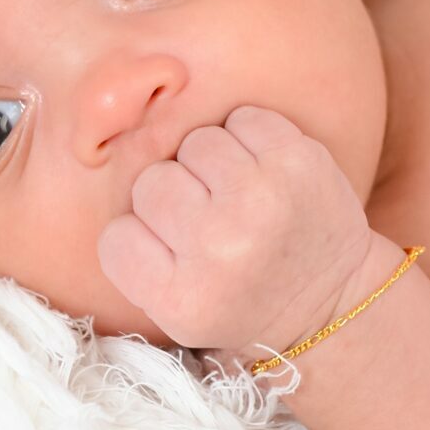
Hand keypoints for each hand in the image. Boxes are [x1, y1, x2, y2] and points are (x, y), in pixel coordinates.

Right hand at [96, 104, 382, 365]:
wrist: (330, 298)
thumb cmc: (242, 299)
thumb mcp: (175, 310)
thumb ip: (134, 258)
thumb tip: (100, 154)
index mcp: (183, 298)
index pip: (116, 236)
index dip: (142, 238)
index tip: (175, 254)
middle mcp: (221, 248)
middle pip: (151, 182)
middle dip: (175, 196)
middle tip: (208, 222)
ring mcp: (263, 200)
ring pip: (193, 143)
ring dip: (209, 164)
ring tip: (236, 195)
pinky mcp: (298, 162)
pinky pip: (242, 119)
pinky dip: (248, 139)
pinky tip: (262, 173)